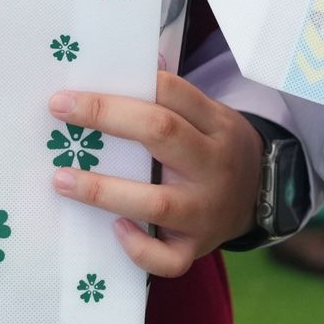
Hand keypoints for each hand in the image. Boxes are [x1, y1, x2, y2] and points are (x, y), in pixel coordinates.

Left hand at [49, 73, 262, 275]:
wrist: (264, 195)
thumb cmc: (217, 148)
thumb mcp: (210, 115)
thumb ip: (172, 96)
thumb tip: (128, 64)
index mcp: (216, 125)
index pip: (172, 93)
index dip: (122, 88)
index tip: (73, 90)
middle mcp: (213, 166)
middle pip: (162, 133)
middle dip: (107, 117)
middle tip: (60, 109)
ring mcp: (205, 211)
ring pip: (157, 203)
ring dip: (105, 191)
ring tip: (61, 179)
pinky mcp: (195, 248)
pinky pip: (167, 259)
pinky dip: (139, 248)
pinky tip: (116, 229)